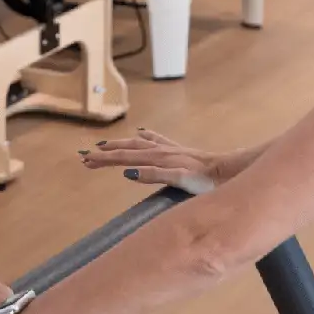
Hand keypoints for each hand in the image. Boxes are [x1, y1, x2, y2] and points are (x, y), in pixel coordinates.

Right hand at [79, 128, 235, 191]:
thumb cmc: (206, 180)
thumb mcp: (180, 180)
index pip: (124, 158)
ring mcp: (169, 150)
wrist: (228, 171)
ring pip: (138, 143)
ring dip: (120, 144)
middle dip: (106, 153)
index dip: (104, 160)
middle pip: (127, 149)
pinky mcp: (178, 151)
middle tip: (86, 156)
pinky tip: (142, 132)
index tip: (85, 161)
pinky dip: (144, 136)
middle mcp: (160, 151)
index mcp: (158, 158)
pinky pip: (156, 140)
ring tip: (105, 144)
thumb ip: (154, 175)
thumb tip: (127, 172)